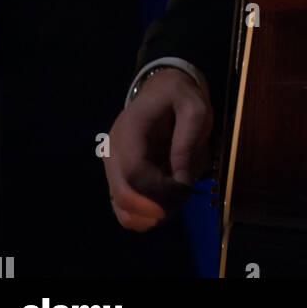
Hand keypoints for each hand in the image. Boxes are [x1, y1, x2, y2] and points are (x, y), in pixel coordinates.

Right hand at [104, 68, 212, 230]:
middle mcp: (112, 151)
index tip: (186, 190)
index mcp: (129, 129)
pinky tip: (165, 201)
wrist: (162, 91)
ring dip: (152, 215)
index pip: (135, 172)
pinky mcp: (117, 179)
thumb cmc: (179, 98)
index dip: (161, 190)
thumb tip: (181, 182)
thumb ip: (187, 143)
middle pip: (124, 196)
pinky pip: (125, 210)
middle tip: (183, 200)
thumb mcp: (195, 109)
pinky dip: (146, 215)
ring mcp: (111, 167)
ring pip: (122, 210)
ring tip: (176, 200)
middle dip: (158, 208)